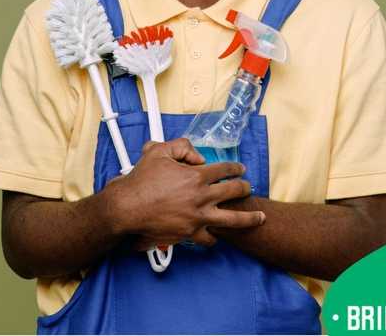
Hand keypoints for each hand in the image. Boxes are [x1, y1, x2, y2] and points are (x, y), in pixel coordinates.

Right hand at [105, 138, 264, 247]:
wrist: (127, 208)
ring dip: (250, 218)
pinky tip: (219, 234)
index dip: (235, 167)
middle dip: (244, 188)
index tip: (239, 168)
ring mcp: (199, 217)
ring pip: (234, 220)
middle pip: (235, 191)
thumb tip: (198, 156)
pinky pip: (211, 238)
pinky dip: (216, 236)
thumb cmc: (140, 181)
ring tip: (259, 217)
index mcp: (196, 176)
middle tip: (246, 187)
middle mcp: (202, 197)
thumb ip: (181, 146)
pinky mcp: (191, 233)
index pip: (224, 169)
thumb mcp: (157, 151)